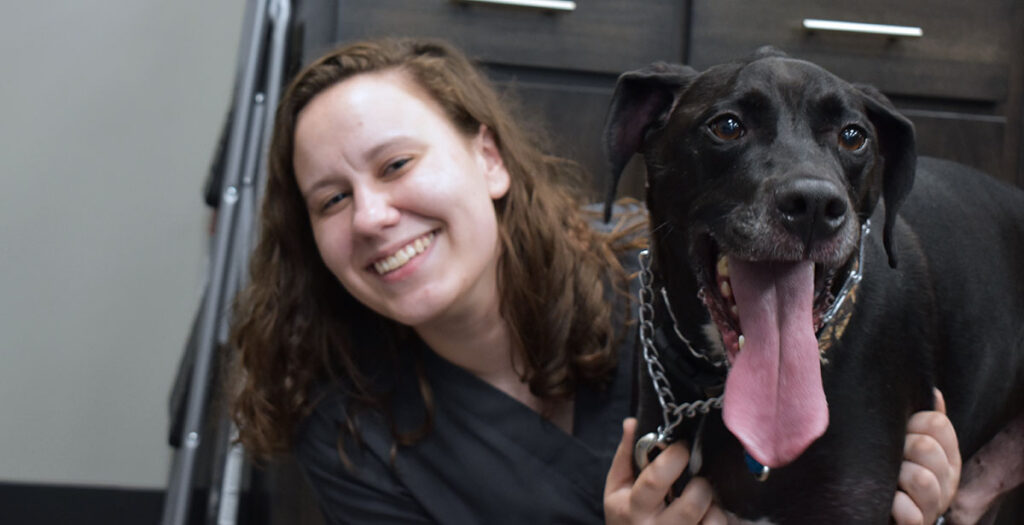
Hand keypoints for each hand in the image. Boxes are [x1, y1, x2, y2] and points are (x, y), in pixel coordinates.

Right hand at [605, 418, 727, 523]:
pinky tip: (710, 516)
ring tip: (706, 501)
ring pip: (711, 521)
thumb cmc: (627, 516)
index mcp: (632, 508)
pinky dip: (721, 519)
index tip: (682, 447)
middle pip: (690, 506)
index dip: (674, 458)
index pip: (655, 481)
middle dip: (701, 486)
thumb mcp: (617, 488)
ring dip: (714, 506)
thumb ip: (626, 455)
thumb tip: (633, 422)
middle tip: (698, 479)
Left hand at [892, 389, 961, 524]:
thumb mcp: (909, 443)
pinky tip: (886, 500)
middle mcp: (946, 481)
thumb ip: (922, 420)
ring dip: (896, 475)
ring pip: (921, 478)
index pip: (937, 423)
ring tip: (888, 479)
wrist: (883, 512)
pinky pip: (909, 512)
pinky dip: (894, 505)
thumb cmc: (895, 472)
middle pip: (926, 446)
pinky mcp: (915, 524)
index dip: (912, 421)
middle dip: (901, 447)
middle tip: (889, 456)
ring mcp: (932, 506)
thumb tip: (933, 392)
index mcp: (946, 456)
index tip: (900, 431)